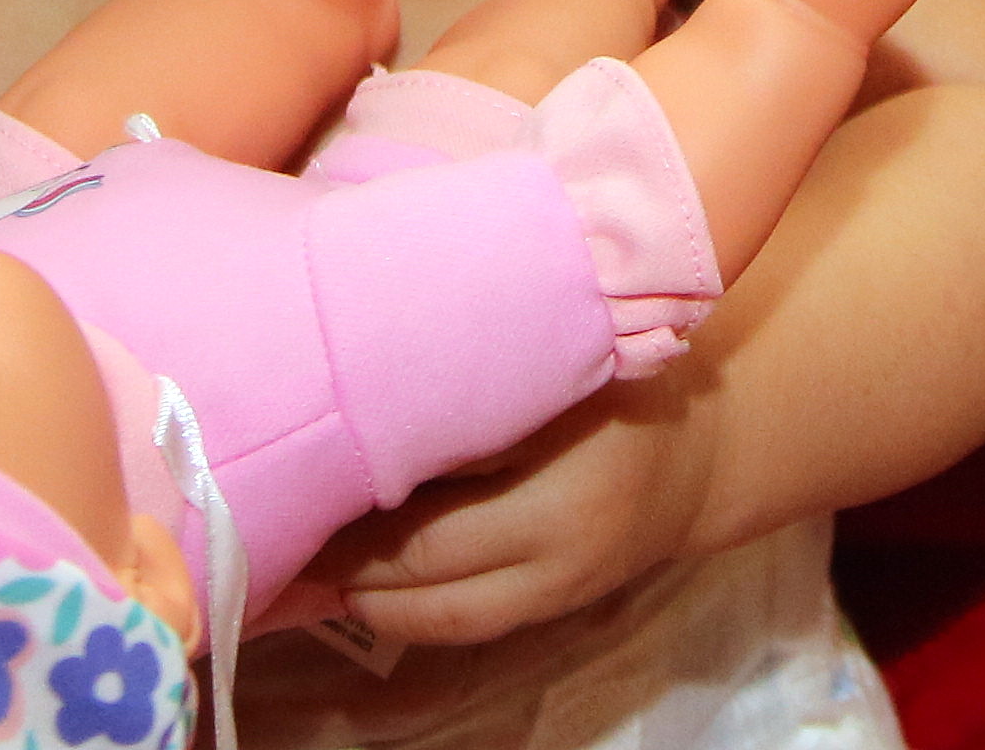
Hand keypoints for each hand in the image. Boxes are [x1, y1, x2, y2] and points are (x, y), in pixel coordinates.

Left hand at [285, 392, 720, 656]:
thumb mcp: (557, 360)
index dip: (356, 494)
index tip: (298, 467)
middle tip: (281, 523)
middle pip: (424, 565)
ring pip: (438, 615)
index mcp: (564, 465)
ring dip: (366, 595)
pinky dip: (407, 609)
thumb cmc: (617, 379)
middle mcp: (563, 540)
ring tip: (308, 564)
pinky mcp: (555, 613)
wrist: (703, 451)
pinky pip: (464, 625)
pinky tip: (362, 581)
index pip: (436, 499)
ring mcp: (561, 587)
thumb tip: (355, 384)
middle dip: (345, 554)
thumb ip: (476, 372)